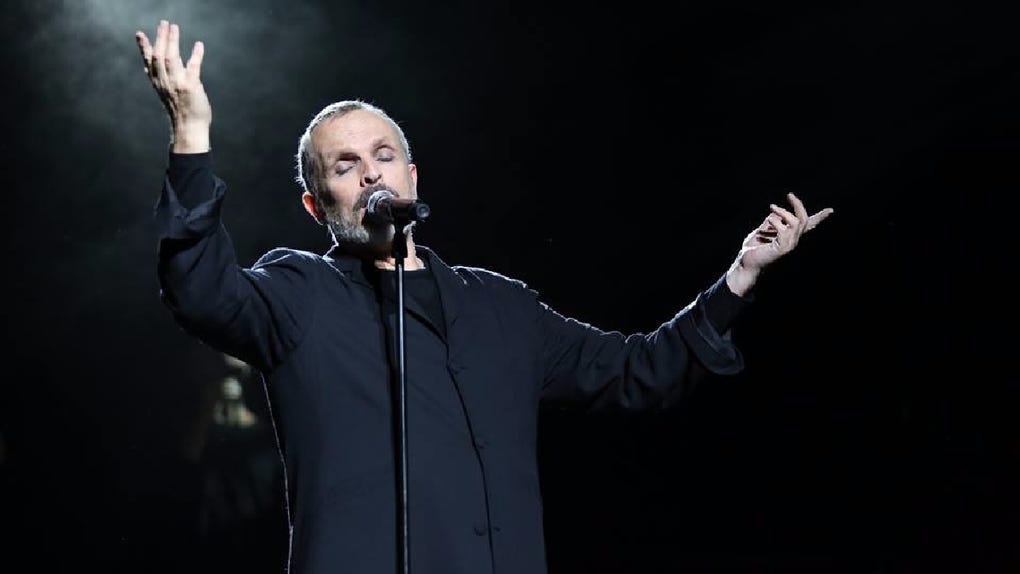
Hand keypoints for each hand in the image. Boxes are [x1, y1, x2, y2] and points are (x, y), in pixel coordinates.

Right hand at [135, 20, 211, 151]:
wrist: (189, 129)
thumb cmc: (180, 111)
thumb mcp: (164, 93)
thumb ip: (158, 78)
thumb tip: (147, 68)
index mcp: (158, 83)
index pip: (148, 62)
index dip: (143, 47)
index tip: (139, 34)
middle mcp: (165, 82)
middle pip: (159, 56)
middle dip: (160, 38)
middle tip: (164, 23)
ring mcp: (177, 84)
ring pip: (171, 58)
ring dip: (172, 41)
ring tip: (174, 27)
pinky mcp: (190, 87)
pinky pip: (192, 67)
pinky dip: (195, 55)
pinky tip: (199, 45)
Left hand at [726, 192, 833, 295]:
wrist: (746, 262)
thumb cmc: (753, 248)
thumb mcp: (763, 230)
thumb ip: (771, 221)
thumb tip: (775, 212)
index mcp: (790, 235)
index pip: (808, 225)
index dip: (820, 217)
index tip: (831, 210)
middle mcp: (793, 240)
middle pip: (804, 219)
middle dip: (798, 205)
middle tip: (789, 194)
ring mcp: (789, 245)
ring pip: (796, 222)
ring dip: (784, 212)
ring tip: (772, 207)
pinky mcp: (782, 248)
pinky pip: (784, 230)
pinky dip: (776, 221)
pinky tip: (769, 220)